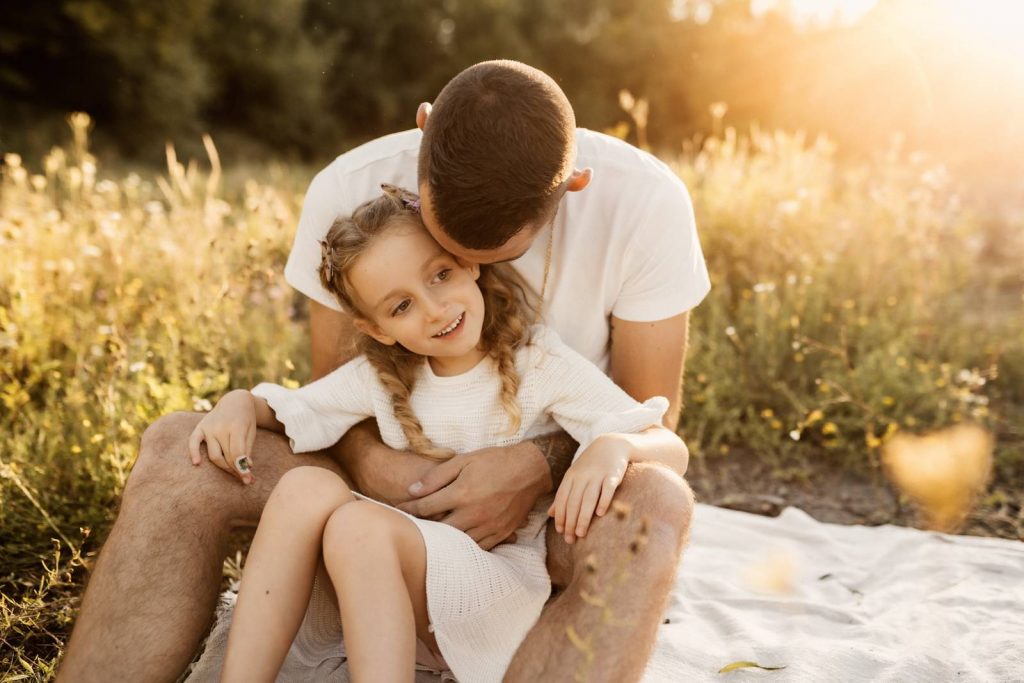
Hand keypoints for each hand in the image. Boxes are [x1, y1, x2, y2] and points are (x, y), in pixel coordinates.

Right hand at [187, 389, 256, 484]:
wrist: (235, 401)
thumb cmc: (246, 420)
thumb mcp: (251, 432)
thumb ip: (247, 450)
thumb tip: (246, 468)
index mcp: (236, 427)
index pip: (237, 454)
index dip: (243, 469)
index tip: (248, 480)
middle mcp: (220, 427)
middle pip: (226, 457)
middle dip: (235, 470)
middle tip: (245, 478)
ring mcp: (209, 427)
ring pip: (213, 455)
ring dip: (223, 467)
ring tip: (233, 472)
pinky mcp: (200, 427)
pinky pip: (193, 442)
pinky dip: (193, 453)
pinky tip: (196, 463)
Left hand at [397, 443, 547, 549]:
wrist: (530, 469)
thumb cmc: (495, 461)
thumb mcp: (463, 460)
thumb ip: (436, 476)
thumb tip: (412, 490)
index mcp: (461, 494)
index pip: (425, 508)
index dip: (409, 510)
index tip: (399, 510)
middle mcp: (473, 514)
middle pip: (438, 530)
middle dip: (423, 528)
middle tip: (411, 527)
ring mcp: (488, 526)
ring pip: (457, 543)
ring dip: (442, 541)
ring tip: (431, 537)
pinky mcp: (500, 533)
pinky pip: (477, 548)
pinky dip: (464, 547)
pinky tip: (456, 543)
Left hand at [548, 434, 629, 544]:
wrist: (611, 445)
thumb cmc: (590, 465)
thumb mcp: (574, 476)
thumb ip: (563, 494)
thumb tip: (550, 514)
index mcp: (571, 476)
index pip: (562, 499)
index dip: (560, 516)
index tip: (560, 532)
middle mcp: (583, 476)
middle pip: (574, 501)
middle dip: (570, 522)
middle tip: (570, 539)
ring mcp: (598, 474)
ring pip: (588, 498)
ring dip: (583, 517)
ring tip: (581, 533)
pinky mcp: (613, 474)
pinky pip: (608, 488)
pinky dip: (604, 501)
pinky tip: (600, 514)